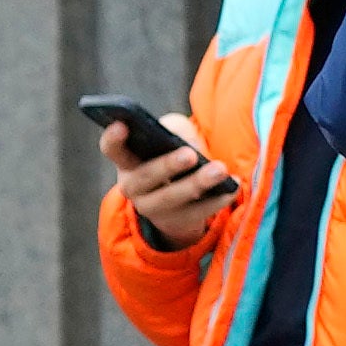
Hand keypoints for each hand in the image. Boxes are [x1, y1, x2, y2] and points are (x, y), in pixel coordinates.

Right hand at [109, 121, 233, 246]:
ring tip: (220, 170)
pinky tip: (233, 186)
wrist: (181, 201)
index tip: (122, 125)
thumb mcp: (171, 137)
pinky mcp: (178, 221)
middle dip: (168, 166)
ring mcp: (154, 208)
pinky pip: (198, 212)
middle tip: (190, 154)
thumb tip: (189, 143)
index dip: (113, 138)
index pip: (112, 150)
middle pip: (145, 177)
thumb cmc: (173, 157)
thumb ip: (175, 130)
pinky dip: (218, 199)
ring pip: (172, 198)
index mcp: (127, 161)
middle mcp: (134, 187)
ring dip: (197, 183)